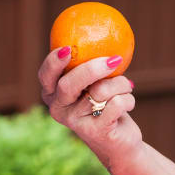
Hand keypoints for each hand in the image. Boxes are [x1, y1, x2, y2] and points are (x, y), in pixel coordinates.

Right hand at [38, 47, 139, 163]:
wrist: (119, 142)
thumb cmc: (105, 104)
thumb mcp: (95, 83)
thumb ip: (91, 65)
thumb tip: (105, 32)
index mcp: (53, 94)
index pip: (46, 76)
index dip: (53, 62)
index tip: (67, 49)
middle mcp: (59, 109)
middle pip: (69, 83)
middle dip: (92, 69)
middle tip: (114, 59)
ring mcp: (75, 122)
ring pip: (100, 91)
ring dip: (121, 84)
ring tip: (127, 87)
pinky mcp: (95, 132)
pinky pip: (116, 104)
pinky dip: (129, 100)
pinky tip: (129, 104)